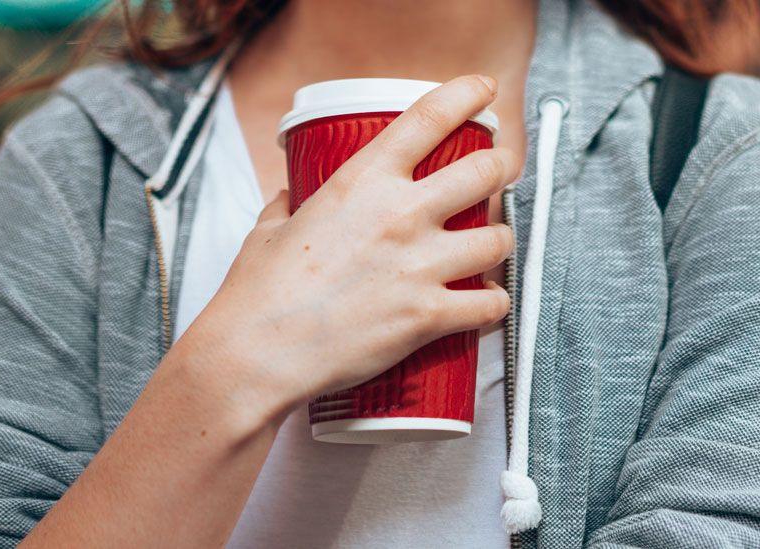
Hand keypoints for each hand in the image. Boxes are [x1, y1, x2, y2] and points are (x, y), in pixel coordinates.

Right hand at [173, 75, 518, 417]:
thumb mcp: (270, 227)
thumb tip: (293, 197)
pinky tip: (486, 302)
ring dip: (500, 241)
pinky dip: (493, 304)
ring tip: (491, 245)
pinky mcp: (428, 315)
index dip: (467, 95)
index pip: (430, 117)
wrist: (258, 352)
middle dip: (502, 167)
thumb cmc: (259, 292)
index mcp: (362, 182)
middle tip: (501, 172)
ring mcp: (420, 265)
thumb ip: (291, 204)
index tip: (483, 91)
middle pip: (485, 171)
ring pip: (498, 240)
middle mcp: (400, 214)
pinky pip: (490, 305)